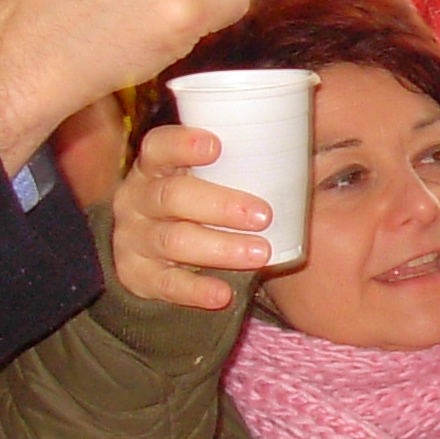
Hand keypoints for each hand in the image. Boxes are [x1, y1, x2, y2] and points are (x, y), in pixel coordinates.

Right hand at [111, 122, 276, 310]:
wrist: (149, 253)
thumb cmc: (194, 201)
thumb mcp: (204, 177)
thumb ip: (237, 162)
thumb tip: (305, 144)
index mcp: (155, 165)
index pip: (158, 146)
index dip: (183, 144)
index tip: (217, 146)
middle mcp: (138, 198)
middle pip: (172, 196)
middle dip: (220, 203)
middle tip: (263, 213)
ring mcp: (134, 238)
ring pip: (174, 241)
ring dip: (220, 247)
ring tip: (260, 253)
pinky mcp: (137, 275)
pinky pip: (167, 285)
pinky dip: (196, 290)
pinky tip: (223, 294)